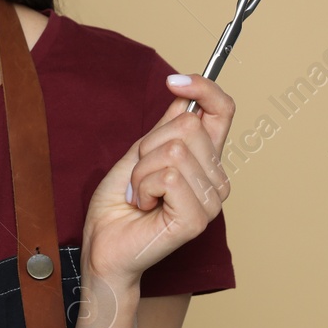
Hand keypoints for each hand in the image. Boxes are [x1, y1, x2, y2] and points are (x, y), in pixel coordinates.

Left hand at [80, 73, 234, 295]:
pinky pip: (168, 176)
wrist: (104, 246)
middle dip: (149, 146)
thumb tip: (184, 94)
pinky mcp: (198, 218)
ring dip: (142, 171)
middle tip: (139, 176)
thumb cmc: (118, 205)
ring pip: (174, 151)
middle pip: (188, 125)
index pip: (223, 111)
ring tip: (140, 195)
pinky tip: (144, 206)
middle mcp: (216, 179)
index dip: (204, 89)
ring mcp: (211, 200)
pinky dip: (143, 187)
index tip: (174, 81)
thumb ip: (165, 128)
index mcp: (205, 160)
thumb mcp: (139, 154)